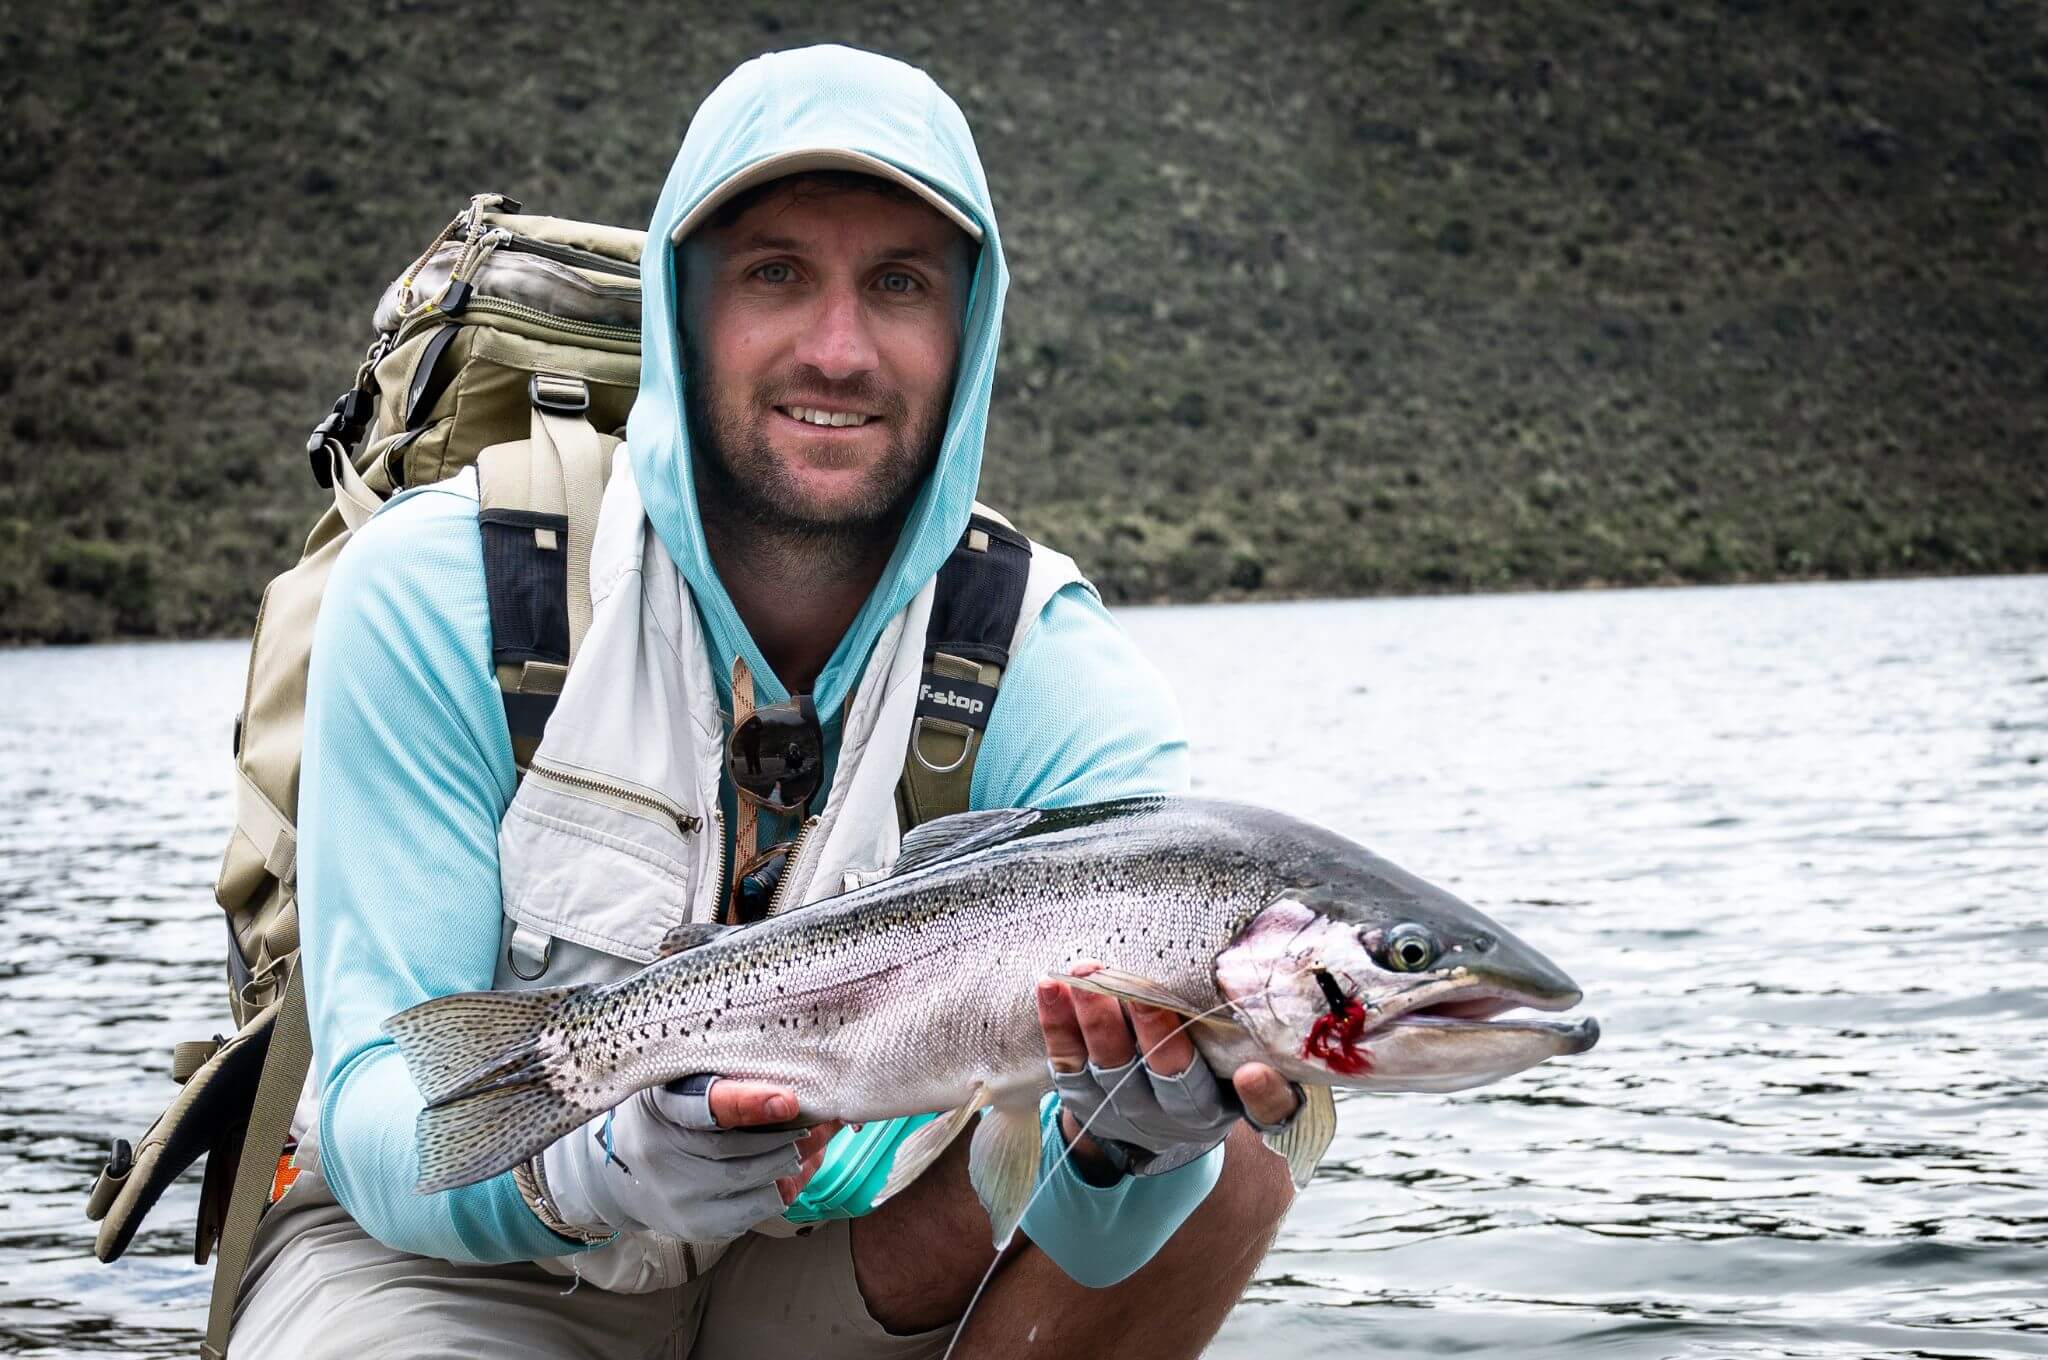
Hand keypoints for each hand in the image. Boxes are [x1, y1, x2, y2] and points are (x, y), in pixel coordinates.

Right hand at [539, 1076, 840, 1241]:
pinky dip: (788, 1184)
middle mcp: (663, 1156)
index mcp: (659, 1106)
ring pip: (756, 1180)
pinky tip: (802, 1165)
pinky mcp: (700, 1226)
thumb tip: (790, 1086)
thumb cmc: (663, 1117)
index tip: (789, 1100)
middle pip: (740, 1149)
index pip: (703, 1107)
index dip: (747, 1103)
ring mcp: (680, 1197)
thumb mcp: (677, 1085)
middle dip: (791, 1132)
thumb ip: (723, 1080)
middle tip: (827, 1113)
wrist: (618, 1175)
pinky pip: (758, 1207)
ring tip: (822, 1135)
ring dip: (797, 1157)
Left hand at [1035, 963, 1302, 1178]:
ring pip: (1106, 1064)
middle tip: (1143, 993)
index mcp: (1213, 1107)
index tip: (1256, 1073)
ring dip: (1094, 1019)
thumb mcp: (1241, 1088)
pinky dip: (1056, 1024)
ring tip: (1085, 975)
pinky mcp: (1081, 1096)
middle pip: (1162, 1073)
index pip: (1247, 1102)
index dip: (1256, 1095)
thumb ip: (1270, 1080)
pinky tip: (1049, 987)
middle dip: (1153, 1031)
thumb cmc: (1208, 1083)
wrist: (1151, 1122)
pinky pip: (1065, 1060)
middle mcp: (1166, 1114)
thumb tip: (1273, 1060)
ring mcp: (1118, 1106)